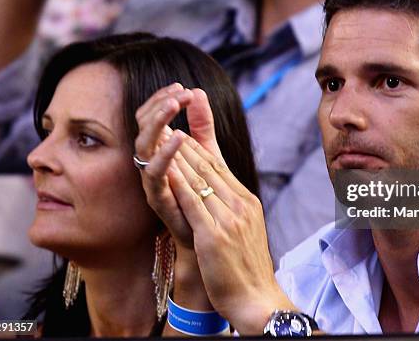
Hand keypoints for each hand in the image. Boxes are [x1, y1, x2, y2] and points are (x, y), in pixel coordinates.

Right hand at [135, 83, 195, 248]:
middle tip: (179, 94)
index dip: (162, 99)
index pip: (152, 116)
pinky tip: (179, 137)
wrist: (205, 239)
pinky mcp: (157, 198)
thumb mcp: (207, 153)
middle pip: (143, 126)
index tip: (182, 87)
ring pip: (143, 145)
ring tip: (175, 104)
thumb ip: (202, 125)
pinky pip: (154, 173)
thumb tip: (198, 91)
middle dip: (159, 106)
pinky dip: (164, 154)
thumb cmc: (203, 196)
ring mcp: (151, 180)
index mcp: (159, 150)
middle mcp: (150, 162)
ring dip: (158, 122)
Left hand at [165, 111, 295, 334]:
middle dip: (186, 140)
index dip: (200, 142)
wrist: (256, 298)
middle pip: (209, 165)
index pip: (220, 165)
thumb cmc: (245, 267)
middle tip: (168, 120)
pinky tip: (166, 169)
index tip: (185, 126)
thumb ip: (229, 206)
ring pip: (200, 178)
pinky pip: (194, 203)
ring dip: (179, 154)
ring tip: (162, 135)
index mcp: (246, 201)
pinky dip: (179, 183)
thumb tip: (216, 188)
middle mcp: (240, 204)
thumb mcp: (242, 229)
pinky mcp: (215, 235)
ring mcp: (230, 218)